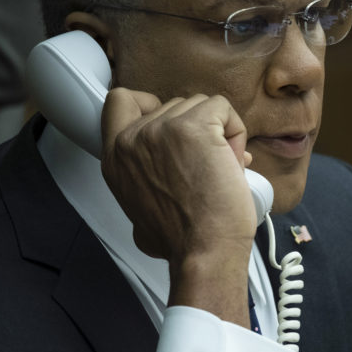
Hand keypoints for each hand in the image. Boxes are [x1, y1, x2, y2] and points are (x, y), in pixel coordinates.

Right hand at [101, 88, 255, 325]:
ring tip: (223, 167)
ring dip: (220, 132)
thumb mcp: (138, 215)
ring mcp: (161, 130)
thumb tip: (160, 186)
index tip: (173, 125)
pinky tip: (235, 159)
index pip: (120, 101)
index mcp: (116, 158)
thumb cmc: (182, 240)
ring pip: (201, 106)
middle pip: (175, 106)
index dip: (150, 104)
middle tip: (209, 165)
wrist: (203, 250)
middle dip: (199, 130)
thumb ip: (142, 188)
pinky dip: (236, 129)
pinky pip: (222, 107)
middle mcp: (133, 139)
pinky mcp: (194, 127)